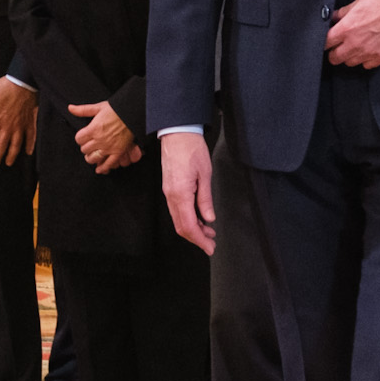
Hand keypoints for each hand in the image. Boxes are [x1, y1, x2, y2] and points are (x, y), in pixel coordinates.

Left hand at [0, 78, 36, 166]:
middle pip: (2, 145)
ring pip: (16, 144)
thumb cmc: (6, 87)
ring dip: (12, 155)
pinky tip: (28, 152)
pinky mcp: (30, 122)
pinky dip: (30, 145)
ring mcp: (20, 125)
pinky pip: (31, 136)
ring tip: (9, 162)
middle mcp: (9, 126)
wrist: (24, 81)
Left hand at [71, 99, 138, 172]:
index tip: (83, 137)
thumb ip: (83, 110)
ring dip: (91, 157)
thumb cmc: (117, 109)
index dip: (80, 138)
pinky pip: (108, 163)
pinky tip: (99, 169)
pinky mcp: (118, 152)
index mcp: (93, 129)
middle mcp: (100, 140)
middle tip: (89, 145)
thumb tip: (70, 108)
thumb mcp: (98, 107)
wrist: (133, 113)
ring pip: (93, 158)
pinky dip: (103, 168)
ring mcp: (109, 147)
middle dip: (85, 147)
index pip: (79, 139)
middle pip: (85, 149)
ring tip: (92, 155)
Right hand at [162, 132, 217, 254]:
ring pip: (178, 219)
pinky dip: (188, 218)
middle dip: (196, 238)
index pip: (188, 225)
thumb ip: (205, 199)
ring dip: (193, 228)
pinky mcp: (170, 188)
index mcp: (180, 194)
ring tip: (209, 232)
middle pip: (181, 226)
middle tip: (211, 244)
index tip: (209, 247)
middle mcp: (171, 196)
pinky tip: (200, 218)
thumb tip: (208, 218)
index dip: (199, 240)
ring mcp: (169, 192)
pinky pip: (177, 209)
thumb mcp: (205, 174)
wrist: (177, 133)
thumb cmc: (191, 149)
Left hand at [325, 0, 379, 68]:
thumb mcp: (359, 2)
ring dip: (350, 56)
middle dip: (334, 52)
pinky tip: (368, 49)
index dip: (325, 42)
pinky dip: (365, 59)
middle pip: (335, 58)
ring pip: (350, 63)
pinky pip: (367, 65)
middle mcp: (356, 43)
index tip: (327, 40)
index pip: (325, 43)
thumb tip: (334, 18)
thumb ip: (343, 13)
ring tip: (355, 46)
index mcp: (347, 28)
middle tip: (339, 45)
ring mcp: (369, 52)